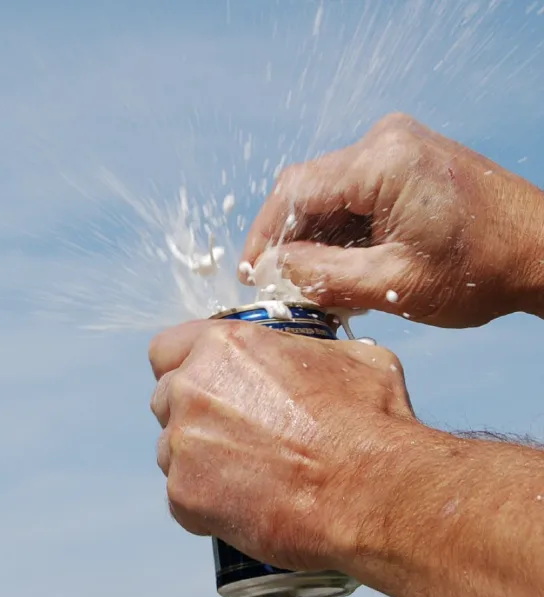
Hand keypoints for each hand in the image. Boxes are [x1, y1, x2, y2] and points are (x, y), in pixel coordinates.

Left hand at [148, 319, 414, 571]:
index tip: (204, 386)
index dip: (183, 368)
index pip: (166, 350)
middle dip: (192, 416)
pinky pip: (181, 497)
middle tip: (233, 437)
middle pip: (165, 400)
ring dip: (196, 461)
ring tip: (246, 477)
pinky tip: (245, 507)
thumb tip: (316, 359)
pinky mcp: (184, 495)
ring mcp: (183, 443)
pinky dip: (206, 505)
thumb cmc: (370, 423)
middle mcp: (192, 387)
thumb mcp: (350, 358)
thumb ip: (308, 352)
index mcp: (224, 346)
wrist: (373, 493)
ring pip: (169, 450)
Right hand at [242, 113, 543, 327]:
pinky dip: (342, 230)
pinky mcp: (406, 161)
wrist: (543, 252)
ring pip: (329, 194)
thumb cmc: (481, 270)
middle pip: (309, 190)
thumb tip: (272, 270)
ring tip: (317, 284)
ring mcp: (397, 147)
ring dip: (316, 238)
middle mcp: (386, 141)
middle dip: (290, 241)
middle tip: (282, 285)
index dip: (264, 235)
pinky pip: (353, 193)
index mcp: (383, 162)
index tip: (250, 274)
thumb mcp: (392, 283)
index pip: (295, 191)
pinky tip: (343, 265)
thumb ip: (322, 275)